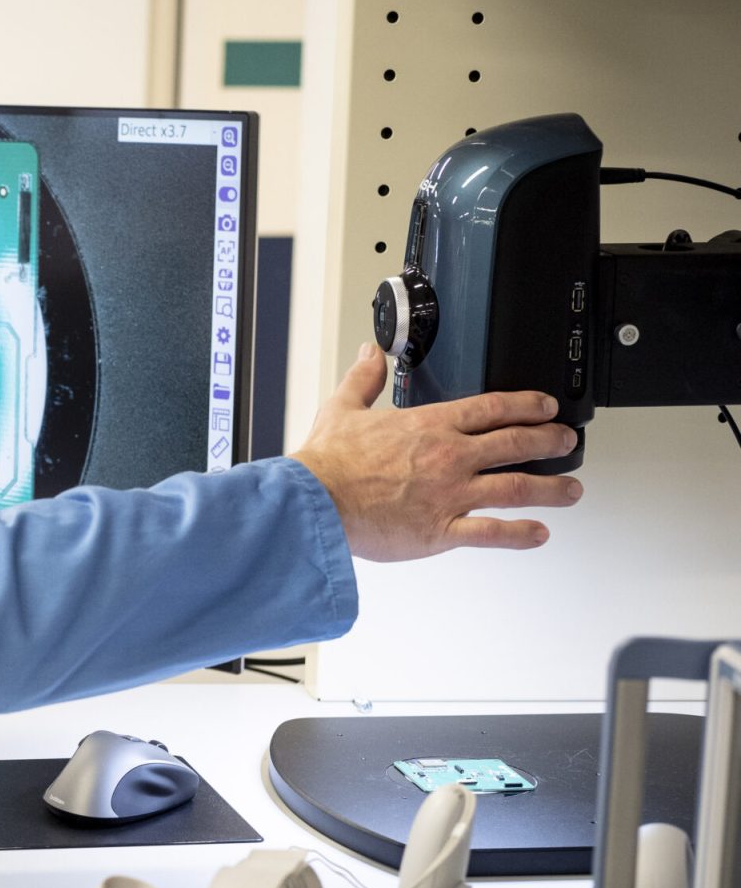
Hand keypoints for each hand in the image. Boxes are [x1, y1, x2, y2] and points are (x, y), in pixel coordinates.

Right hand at [290, 343, 583, 561]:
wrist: (315, 503)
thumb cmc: (327, 463)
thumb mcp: (342, 409)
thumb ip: (363, 379)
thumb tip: (369, 354)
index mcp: (429, 425)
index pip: (492, 408)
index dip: (527, 405)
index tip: (545, 406)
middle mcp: (449, 457)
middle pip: (516, 443)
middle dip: (549, 441)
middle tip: (566, 441)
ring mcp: (450, 494)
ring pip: (518, 487)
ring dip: (552, 488)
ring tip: (571, 490)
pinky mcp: (441, 529)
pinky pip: (492, 532)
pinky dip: (521, 533)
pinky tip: (539, 533)